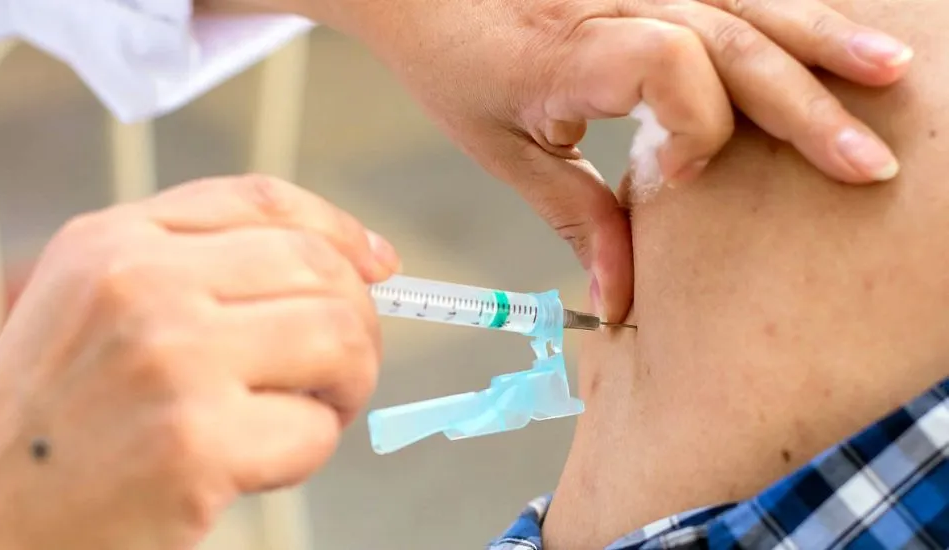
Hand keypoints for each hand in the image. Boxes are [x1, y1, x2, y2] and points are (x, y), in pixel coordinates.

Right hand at [0, 175, 400, 549]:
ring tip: (313, 412)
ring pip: (339, 338)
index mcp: (115, 241)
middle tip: (342, 368)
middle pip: (319, 269)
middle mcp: (141, 285)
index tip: (380, 263)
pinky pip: (314, 429)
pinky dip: (309, 451)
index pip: (264, 201)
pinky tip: (261, 464)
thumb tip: (357, 261)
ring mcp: (170, 360)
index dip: (340, 229)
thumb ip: (205, 265)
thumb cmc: (62, 420)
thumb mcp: (99, 305)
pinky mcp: (194, 444)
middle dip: (358, 322)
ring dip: (348, 383)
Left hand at [335, 0, 911, 322]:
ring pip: (749, 5)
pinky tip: (830, 37)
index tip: (682, 175)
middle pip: (733, 39)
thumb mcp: (506, 152)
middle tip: (866, 163)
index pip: (669, 63)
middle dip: (806, 106)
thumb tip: (621, 302)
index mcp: (569, 53)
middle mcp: (615, 2)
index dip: (698, 124)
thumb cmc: (458, 65)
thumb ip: (574, 220)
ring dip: (822, 42)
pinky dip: (788, 14)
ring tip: (887, 76)